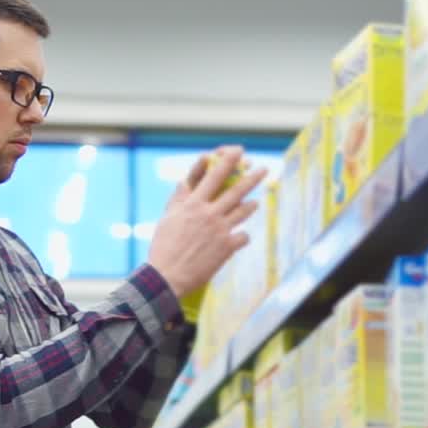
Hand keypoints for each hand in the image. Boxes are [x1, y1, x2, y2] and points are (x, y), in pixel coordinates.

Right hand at [147, 145, 265, 298]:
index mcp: (192, 204)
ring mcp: (220, 230)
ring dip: (251, 205)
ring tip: (255, 203)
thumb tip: (184, 181)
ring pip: (243, 211)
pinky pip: (242, 236)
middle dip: (252, 177)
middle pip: (236, 190)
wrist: (168, 276)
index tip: (238, 151)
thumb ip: (179, 199)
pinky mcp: (227, 247)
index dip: (228, 160)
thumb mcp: (167, 218)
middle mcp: (208, 213)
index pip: (213, 175)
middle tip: (264, 169)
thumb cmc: (164, 247)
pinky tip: (239, 238)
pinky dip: (241, 236)